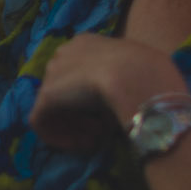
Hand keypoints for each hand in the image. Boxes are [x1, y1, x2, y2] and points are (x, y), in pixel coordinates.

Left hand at [30, 32, 189, 148]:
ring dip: (72, 126)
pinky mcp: (46, 96)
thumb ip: (125, 78)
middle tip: (100, 130)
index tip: (107, 115)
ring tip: (94, 140)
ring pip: (54, 105)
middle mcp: (65, 52)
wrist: (138, 78)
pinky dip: (57, 137)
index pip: (81, 72)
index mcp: (87, 43)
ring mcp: (53, 73)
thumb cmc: (150, 72)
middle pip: (64, 88)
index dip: (91, 97)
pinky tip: (79, 146)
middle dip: (80, 113)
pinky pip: (40, 121)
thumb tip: (125, 96)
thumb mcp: (140, 69)